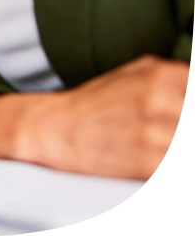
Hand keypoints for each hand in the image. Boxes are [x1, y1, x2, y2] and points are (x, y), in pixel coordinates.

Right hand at [19, 54, 188, 178]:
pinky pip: (172, 160)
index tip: (185, 114)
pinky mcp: (150, 161)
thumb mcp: (139, 74)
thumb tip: (194, 80)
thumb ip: (179, 78)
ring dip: (177, 139)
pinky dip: (165, 160)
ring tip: (166, 139)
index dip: (194, 106)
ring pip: (185, 137)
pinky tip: (158, 155)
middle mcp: (164, 99)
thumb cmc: (96, 104)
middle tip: (174, 128)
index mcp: (165, 75)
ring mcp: (158, 131)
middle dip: (185, 125)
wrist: (53, 128)